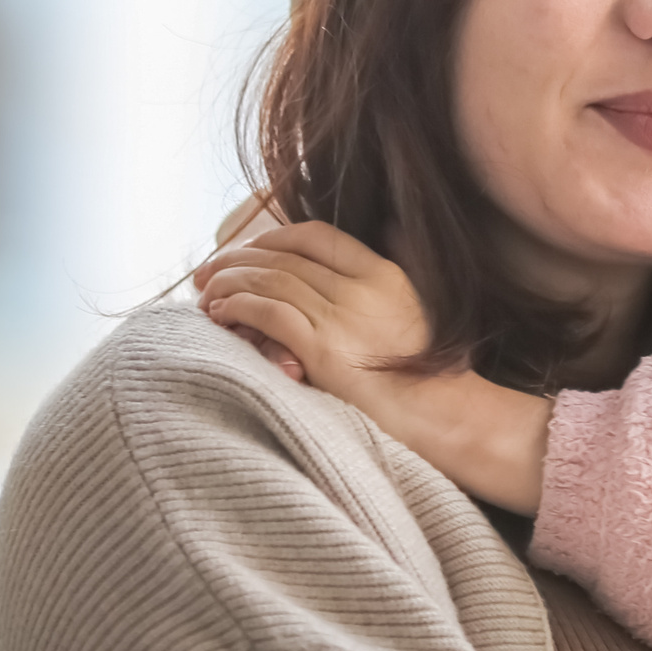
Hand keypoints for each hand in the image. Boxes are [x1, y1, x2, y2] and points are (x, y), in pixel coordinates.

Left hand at [191, 222, 432, 401]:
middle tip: (207, 273)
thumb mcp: (418, 310)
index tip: (247, 248)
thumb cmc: (429, 375)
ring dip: (229, 283)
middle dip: (237, 259)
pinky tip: (222, 314)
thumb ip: (391, 278)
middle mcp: (361, 288)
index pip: (317, 236)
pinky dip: (239, 308)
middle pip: (284, 256)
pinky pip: (269, 313)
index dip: (273, 237)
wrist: (445, 417)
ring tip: (206, 295)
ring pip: (271, 280)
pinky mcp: (324, 351)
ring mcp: (342, 318)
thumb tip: (387, 234)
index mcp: (384, 274)